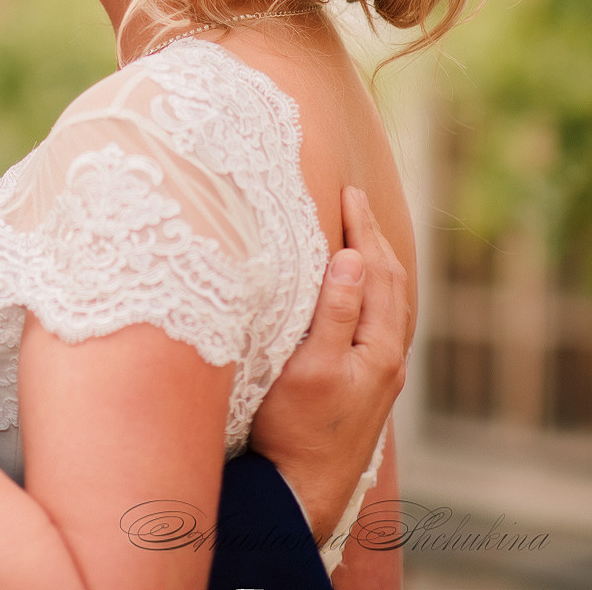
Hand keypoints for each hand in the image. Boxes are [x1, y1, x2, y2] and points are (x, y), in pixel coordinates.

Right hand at [249, 187, 409, 540]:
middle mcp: (388, 361)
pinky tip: (358, 292)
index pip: (378, 272)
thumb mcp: (309, 366)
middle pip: (392, 285)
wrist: (298, 494)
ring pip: (389, 305)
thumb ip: (336, 312)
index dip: (364, 229)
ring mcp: (379, 377)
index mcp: (379, 350)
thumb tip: (354, 258)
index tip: (347, 192)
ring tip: (361, 234)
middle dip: (374, 238)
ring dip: (377, 263)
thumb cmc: (294, 431)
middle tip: (355, 199)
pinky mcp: (365, 389)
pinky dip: (373, 292)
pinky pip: (379, 323)